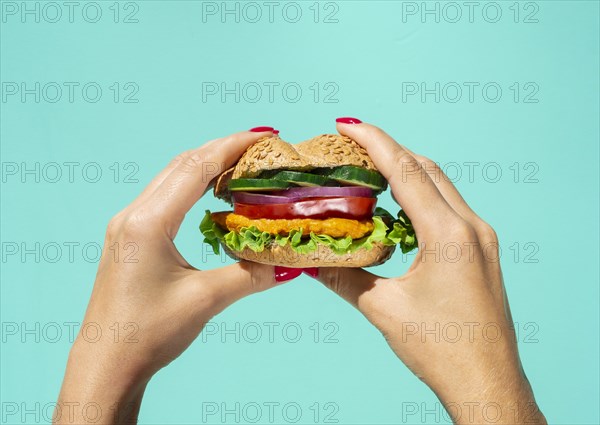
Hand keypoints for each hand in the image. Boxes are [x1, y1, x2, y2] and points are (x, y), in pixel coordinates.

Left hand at [55, 129, 283, 423]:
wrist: (107, 364)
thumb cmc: (148, 333)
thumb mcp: (205, 301)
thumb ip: (248, 276)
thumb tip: (286, 264)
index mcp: (149, 223)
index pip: (195, 169)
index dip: (231, 147)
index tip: (263, 136)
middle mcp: (133, 215)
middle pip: (182, 165)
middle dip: (221, 149)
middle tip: (259, 145)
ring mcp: (127, 225)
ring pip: (171, 178)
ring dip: (206, 165)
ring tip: (241, 162)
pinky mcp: (129, 237)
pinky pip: (164, 196)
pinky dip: (192, 185)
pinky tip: (211, 192)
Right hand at [313, 120, 545, 423]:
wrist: (486, 381)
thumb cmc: (441, 350)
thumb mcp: (384, 310)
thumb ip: (345, 278)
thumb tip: (310, 262)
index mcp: (448, 235)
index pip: (406, 172)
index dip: (375, 142)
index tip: (347, 124)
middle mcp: (471, 227)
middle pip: (426, 169)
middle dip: (388, 150)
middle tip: (352, 144)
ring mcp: (481, 238)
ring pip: (440, 185)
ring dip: (405, 172)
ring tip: (369, 169)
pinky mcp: (482, 250)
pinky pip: (448, 207)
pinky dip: (420, 196)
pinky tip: (397, 208)